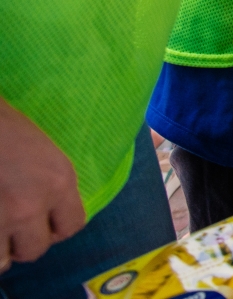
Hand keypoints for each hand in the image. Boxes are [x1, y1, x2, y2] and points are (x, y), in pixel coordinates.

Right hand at [0, 97, 84, 270]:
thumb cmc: (4, 125)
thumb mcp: (42, 151)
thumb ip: (49, 183)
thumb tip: (47, 210)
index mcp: (59, 181)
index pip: (72, 226)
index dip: (56, 229)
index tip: (42, 223)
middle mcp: (32, 205)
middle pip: (36, 249)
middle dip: (24, 243)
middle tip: (13, 231)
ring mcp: (1, 218)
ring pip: (2, 259)